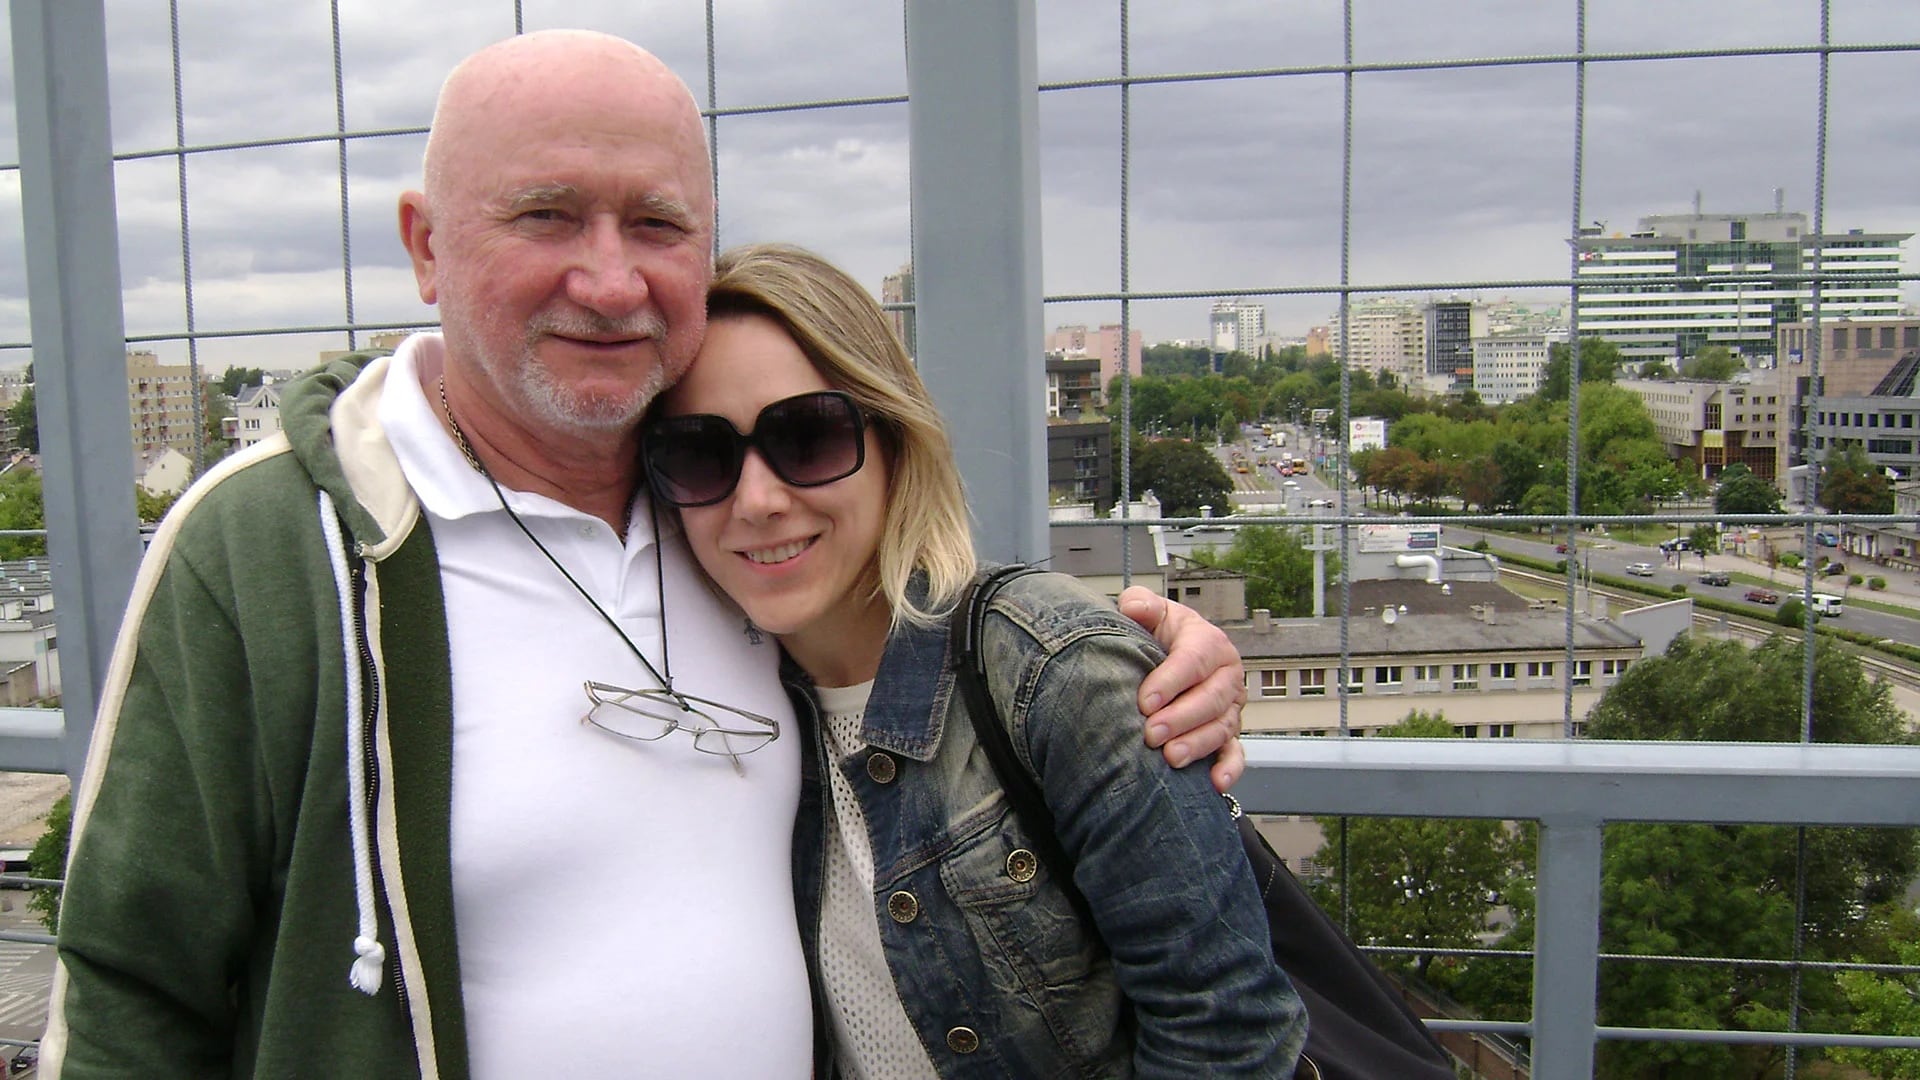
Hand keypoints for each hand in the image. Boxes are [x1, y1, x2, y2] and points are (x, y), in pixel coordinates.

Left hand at [1117, 586, 1246, 792]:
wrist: (1170, 653)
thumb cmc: (1162, 634)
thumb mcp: (1152, 611)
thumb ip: (1142, 604)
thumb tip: (1135, 606)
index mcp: (1209, 643)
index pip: (1194, 661)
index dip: (1171, 681)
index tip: (1145, 700)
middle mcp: (1226, 676)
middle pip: (1211, 699)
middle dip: (1181, 718)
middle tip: (1152, 733)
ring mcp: (1230, 707)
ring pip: (1222, 728)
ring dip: (1199, 744)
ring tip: (1172, 757)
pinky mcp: (1228, 734)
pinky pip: (1236, 753)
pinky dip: (1229, 768)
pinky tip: (1216, 783)